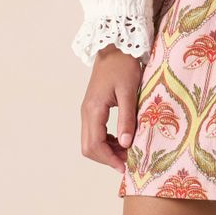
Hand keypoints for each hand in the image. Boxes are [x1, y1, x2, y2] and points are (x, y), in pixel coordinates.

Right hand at [81, 46, 144, 173]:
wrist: (116, 47)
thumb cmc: (124, 66)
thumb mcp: (129, 92)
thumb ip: (126, 119)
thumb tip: (127, 145)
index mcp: (93, 110)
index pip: (95, 145)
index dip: (109, 159)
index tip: (126, 167)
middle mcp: (86, 112)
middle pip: (89, 147)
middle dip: (107, 158)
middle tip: (128, 162)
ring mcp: (88, 111)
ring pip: (91, 141)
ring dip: (107, 151)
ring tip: (128, 153)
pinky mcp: (93, 109)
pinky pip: (95, 133)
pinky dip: (107, 142)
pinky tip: (123, 140)